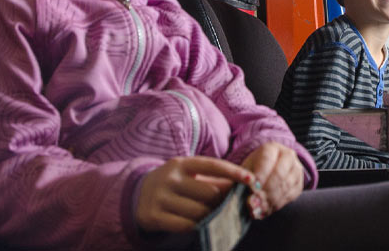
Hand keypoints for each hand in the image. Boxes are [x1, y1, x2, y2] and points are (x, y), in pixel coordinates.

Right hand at [136, 156, 252, 232]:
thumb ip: (212, 179)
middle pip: (209, 192)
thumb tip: (241, 185)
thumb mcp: (189, 175)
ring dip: (210, 216)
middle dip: (222, 201)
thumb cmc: (174, 185)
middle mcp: (169, 178)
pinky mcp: (153, 216)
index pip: (213, 166)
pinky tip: (199, 225)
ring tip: (212, 216)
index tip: (252, 180)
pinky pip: (184, 225)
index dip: (234, 172)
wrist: (136, 195)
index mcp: (181, 163)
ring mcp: (159, 197)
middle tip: (227, 205)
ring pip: (199, 211)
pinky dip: (196, 226)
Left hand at [241, 142, 303, 218]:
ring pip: (285, 186)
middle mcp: (288, 155)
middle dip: (266, 190)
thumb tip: (250, 197)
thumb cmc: (252, 171)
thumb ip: (245, 181)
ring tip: (259, 208)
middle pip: (279, 173)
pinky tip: (266, 209)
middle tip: (255, 202)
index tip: (252, 188)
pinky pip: (290, 196)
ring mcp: (296, 170)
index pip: (267, 159)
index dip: (260, 175)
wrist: (265, 174)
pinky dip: (277, 204)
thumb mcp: (245, 171)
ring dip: (271, 199)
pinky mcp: (299, 184)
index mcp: (272, 148)